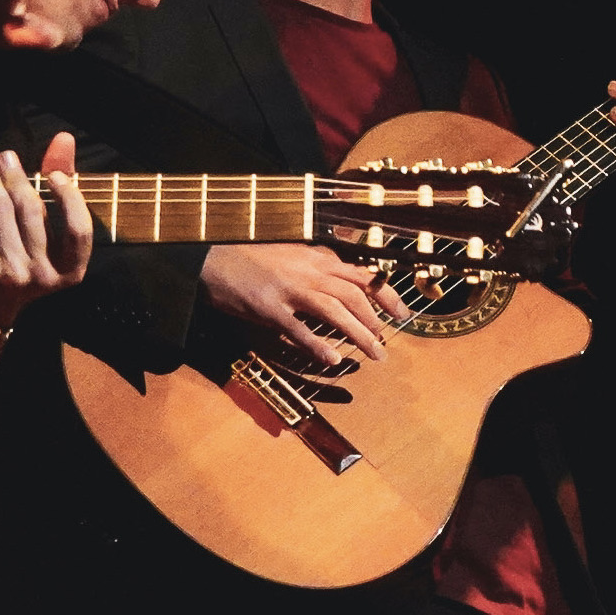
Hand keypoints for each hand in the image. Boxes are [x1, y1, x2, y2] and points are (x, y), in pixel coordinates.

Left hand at [0, 134, 92, 336]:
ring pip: (2, 211)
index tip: (54, 175)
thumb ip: (62, 187)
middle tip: (5, 154)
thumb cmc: (25, 262)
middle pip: (32, 213)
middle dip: (17, 176)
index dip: (69, 198)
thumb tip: (64, 139)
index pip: (79, 230)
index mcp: (71, 271)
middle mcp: (44, 276)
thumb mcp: (50, 234)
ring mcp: (12, 274)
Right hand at [199, 242, 410, 367]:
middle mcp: (308, 271)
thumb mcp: (291, 255)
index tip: (403, 313)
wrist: (212, 259)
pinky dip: (318, 345)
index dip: (386, 295)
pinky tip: (333, 359)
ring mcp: (288, 289)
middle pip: (353, 295)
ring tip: (374, 354)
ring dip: (358, 334)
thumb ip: (317, 265)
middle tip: (387, 343)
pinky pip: (298, 329)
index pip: (361, 275)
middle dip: (376, 321)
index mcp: (315, 259)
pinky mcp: (268, 307)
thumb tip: (342, 278)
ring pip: (334, 312)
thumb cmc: (251, 260)